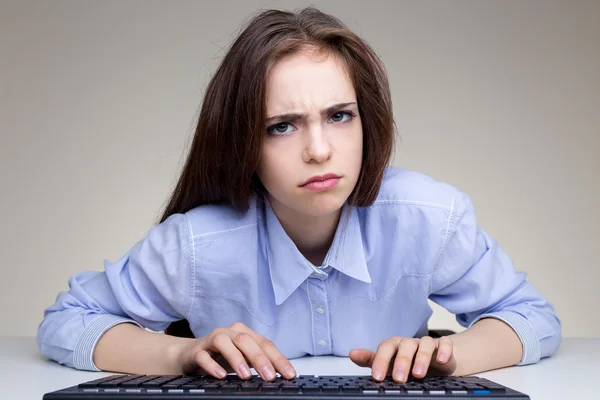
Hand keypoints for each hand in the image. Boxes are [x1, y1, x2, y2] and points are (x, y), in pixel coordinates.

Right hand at [175, 322, 295, 380]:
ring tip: (245, 376)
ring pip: (224, 343)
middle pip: (246, 340)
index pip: (264, 343)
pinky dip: (212, 365)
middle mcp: (228, 333)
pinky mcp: (196, 351)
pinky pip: (203, 356)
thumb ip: (256, 364)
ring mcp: (211, 340)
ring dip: (236, 358)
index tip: (289, 374)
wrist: (189, 355)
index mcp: (243, 333)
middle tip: (269, 376)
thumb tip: (276, 376)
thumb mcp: (241, 359)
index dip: (278, 358)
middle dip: (260, 358)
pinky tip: (220, 376)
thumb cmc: (220, 357)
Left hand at [349, 336, 456, 382]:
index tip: (376, 377)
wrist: (433, 362)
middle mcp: (409, 342)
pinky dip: (444, 350)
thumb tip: (352, 354)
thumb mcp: (388, 364)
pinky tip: (441, 360)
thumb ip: (370, 360)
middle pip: (404, 346)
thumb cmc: (406, 362)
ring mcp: (426, 343)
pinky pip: (445, 344)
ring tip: (418, 375)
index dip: (380, 361)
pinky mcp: (443, 346)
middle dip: (401, 362)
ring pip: (424, 344)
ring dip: (421, 358)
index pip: (385, 348)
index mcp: (394, 345)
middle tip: (398, 379)